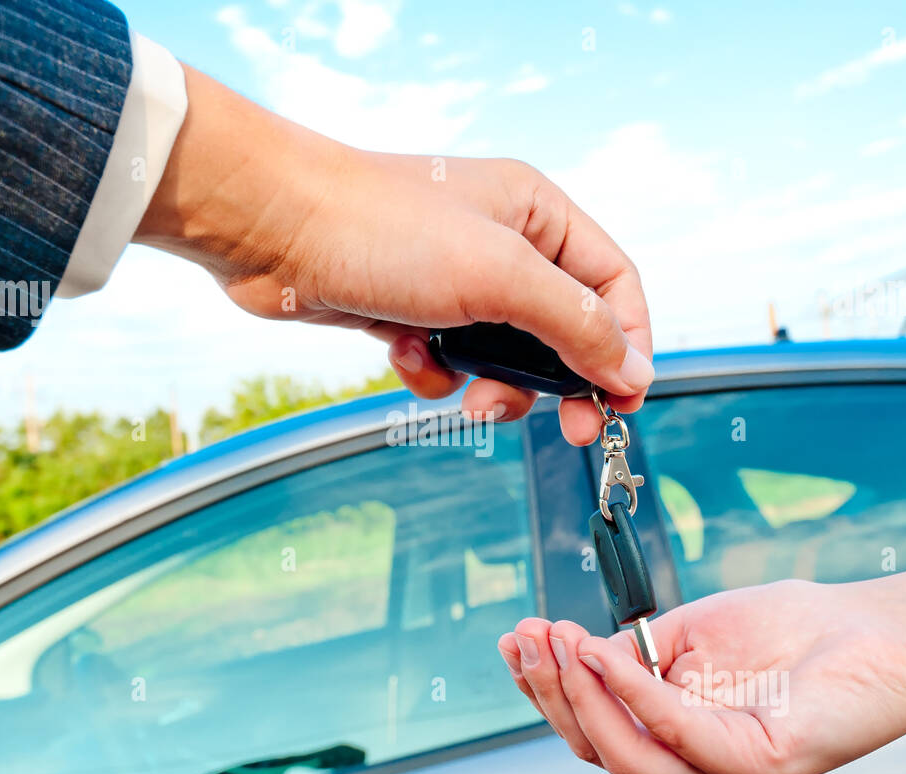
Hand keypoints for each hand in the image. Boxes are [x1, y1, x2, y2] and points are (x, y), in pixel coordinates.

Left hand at [135, 65, 653, 445]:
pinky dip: (433, 372)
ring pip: (504, 356)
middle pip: (563, 328)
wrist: (271, 229)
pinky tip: (404, 355)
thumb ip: (575, 324)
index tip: (624, 402)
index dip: (627, 344)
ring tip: (467, 397)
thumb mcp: (499, 275)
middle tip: (570, 428)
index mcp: (536, 214)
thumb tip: (634, 372)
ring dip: (492, 386)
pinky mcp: (408, 312)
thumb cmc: (381, 228)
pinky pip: (447, 362)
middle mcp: (500, 244)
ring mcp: (452, 280)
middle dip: (561, 381)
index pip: (612, 284)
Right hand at [496, 579, 905, 773]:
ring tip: (554, 642)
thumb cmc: (801, 630)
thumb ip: (637, 651)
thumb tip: (574, 653)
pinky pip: (677, 734)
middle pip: (598, 747)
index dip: (549, 688)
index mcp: (682, 738)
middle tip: (525, 637)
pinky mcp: (761, 766)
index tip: (518, 637)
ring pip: (626, 755)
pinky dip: (631, 691)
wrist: (887, 630)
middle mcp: (700, 767)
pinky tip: (602, 651)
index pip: (597, 728)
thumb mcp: (695, 633)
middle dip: (550, 692)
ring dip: (579, 697)